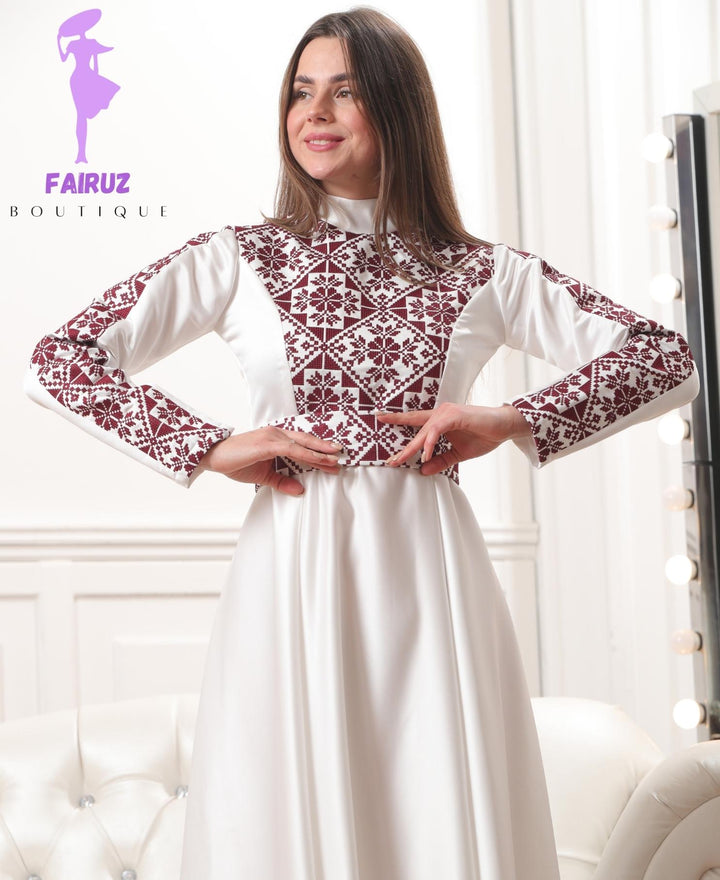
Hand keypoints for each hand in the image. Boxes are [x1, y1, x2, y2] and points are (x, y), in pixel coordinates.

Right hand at [197, 426, 343, 495]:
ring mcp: (273, 437)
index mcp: (276, 439)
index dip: (318, 452)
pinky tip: (320, 460)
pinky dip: (308, 455)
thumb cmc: (235, 462)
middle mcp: (276, 434)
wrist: (214, 457)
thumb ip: (282, 481)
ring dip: (321, 453)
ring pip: (303, 445)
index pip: (302, 445)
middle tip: (342, 457)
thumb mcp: (263, 476)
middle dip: (325, 450)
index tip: (333, 460)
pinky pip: (293, 449)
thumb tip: (300, 490)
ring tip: (336, 460)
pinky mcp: (268, 443)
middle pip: (307, 441)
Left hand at [377, 403, 531, 474]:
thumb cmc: (484, 436)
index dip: (397, 420)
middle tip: (389, 461)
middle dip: (403, 448)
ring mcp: (446, 413)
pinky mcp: (454, 415)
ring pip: (423, 431)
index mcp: (439, 420)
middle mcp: (440, 413)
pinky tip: (424, 454)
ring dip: (413, 448)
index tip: (379, 420)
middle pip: (415, 430)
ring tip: (401, 461)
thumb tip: (422, 470)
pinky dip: (429, 443)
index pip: (414, 421)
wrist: (504, 428)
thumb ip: (440, 460)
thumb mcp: (457, 454)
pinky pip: (436, 430)